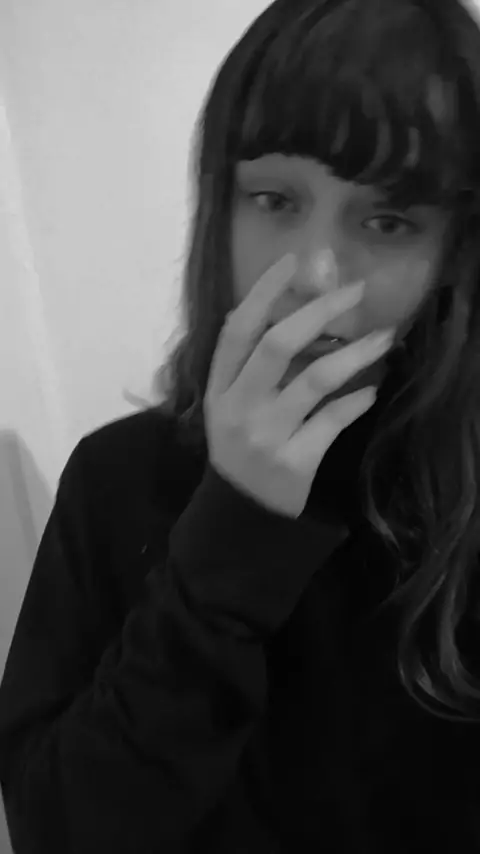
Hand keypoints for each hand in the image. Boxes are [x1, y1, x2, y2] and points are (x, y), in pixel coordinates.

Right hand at [204, 254, 393, 518]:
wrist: (243, 510)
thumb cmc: (242, 444)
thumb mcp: (235, 400)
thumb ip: (257, 355)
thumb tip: (299, 296)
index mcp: (220, 387)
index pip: (237, 328)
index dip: (264, 291)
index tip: (293, 260)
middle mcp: (238, 407)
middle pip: (277, 345)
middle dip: (319, 310)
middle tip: (356, 291)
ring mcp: (265, 435)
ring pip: (314, 380)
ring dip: (355, 353)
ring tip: (385, 338)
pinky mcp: (293, 462)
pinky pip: (333, 421)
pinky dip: (356, 401)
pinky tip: (372, 389)